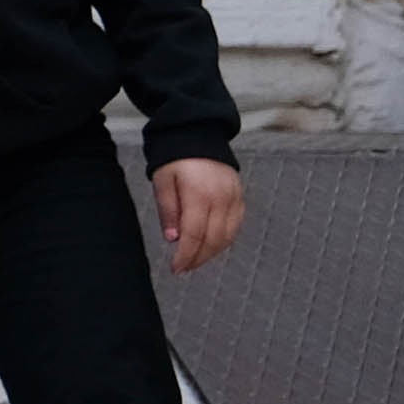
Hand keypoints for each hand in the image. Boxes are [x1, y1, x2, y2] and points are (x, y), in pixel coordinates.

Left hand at [153, 158, 242, 274]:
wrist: (198, 134)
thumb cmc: (175, 158)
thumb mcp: (163, 181)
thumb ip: (168, 210)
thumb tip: (173, 239)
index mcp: (199, 194)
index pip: (195, 235)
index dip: (186, 255)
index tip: (176, 268)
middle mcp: (221, 198)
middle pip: (213, 239)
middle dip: (198, 258)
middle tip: (183, 268)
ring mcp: (234, 198)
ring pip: (228, 236)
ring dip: (212, 252)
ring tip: (194, 260)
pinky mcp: (240, 197)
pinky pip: (235, 225)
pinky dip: (224, 239)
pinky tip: (210, 245)